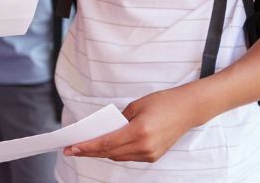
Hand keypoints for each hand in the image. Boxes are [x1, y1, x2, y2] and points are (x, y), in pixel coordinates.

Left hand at [65, 86, 198, 162]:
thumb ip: (119, 120)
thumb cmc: (162, 102)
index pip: (106, 143)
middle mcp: (144, 147)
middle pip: (110, 153)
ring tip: (85, 147)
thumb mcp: (136, 106)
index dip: (86, 147)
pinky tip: (106, 147)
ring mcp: (149, 154)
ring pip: (118, 157)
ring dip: (102, 153)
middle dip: (89, 152)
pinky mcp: (153, 156)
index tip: (71, 148)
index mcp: (138, 132)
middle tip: (72, 149)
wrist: (188, 109)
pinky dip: (116, 152)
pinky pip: (129, 156)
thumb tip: (105, 131)